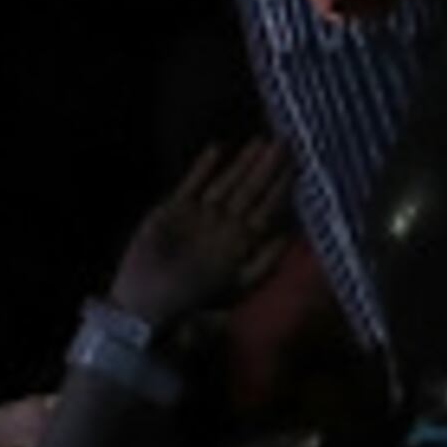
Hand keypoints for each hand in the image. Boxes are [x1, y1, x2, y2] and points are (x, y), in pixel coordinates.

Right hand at [108, 136, 297, 330]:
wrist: (147, 303)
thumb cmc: (194, 299)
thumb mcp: (238, 285)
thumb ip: (265, 261)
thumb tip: (290, 236)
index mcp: (242, 240)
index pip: (268, 208)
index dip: (282, 188)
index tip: (298, 167)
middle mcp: (224, 223)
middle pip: (250, 190)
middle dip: (267, 167)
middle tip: (284, 143)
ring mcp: (199, 214)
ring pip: (226, 183)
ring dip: (242, 163)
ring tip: (259, 142)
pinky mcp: (172, 210)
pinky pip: (191, 184)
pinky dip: (203, 168)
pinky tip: (217, 149)